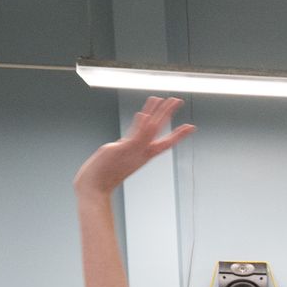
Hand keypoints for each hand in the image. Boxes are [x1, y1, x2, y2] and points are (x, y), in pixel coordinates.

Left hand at [74, 97, 194, 195]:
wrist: (95, 187)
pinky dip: (140, 125)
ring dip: (156, 113)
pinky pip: (135, 135)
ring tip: (163, 99)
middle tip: (178, 100)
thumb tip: (123, 144)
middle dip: (168, 113)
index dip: (179, 134)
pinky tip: (144, 114)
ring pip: (149, 129)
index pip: (166, 142)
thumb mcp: (119, 158)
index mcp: (143, 154)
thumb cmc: (104, 175)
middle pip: (159, 128)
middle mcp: (142, 152)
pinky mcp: (122, 149)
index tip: (191, 127)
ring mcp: (133, 150)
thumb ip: (124, 148)